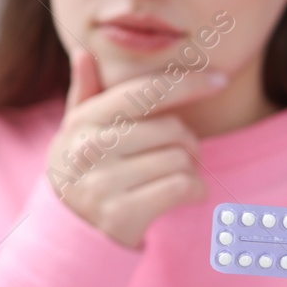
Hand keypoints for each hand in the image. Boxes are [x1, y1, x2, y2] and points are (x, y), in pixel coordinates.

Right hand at [46, 46, 227, 248]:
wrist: (67, 233)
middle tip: (184, 151)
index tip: (218, 81)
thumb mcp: (75, 132)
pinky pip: (182, 187)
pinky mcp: (122, 215)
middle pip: (170, 128)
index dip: (186, 83)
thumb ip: (84, 93)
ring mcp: (103, 184)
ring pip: (179, 160)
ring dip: (190, 168)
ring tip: (175, 175)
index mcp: (82, 121)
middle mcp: (90, 150)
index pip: (144, 92)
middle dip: (188, 140)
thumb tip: (83, 53)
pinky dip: (196, 190)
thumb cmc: (83, 171)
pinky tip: (187, 193)